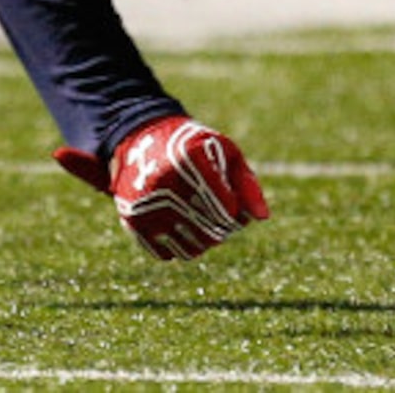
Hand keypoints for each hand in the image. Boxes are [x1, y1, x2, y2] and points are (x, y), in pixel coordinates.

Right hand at [55, 116, 269, 260]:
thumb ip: (247, 184)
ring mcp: (145, 205)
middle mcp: (163, 182)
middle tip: (222, 216)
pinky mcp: (133, 221)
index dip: (237, 213)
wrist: (142, 140)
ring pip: (190, 250)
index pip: (227, 210)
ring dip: (203, 241)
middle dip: (223, 229)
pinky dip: (179, 245)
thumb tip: (262, 217)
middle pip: (211, 233)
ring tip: (203, 219)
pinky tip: (180, 224)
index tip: (233, 204)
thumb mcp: (226, 153)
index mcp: (189, 159)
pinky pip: (168, 254)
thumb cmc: (194, 148)